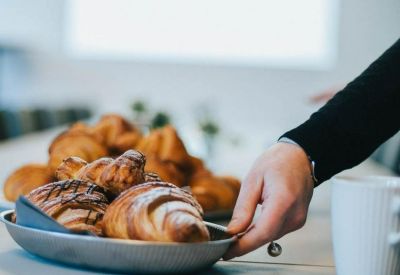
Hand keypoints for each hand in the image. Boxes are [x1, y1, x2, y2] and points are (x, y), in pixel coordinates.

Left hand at [223, 142, 313, 259]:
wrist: (299, 156)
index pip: (263, 232)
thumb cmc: (276, 162)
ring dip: (253, 237)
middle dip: (245, 243)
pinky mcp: (298, 220)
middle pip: (266, 237)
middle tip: (225, 244)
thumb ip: (243, 207)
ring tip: (236, 232)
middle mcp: (295, 213)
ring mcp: (299, 218)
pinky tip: (252, 225)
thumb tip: (233, 231)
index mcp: (283, 200)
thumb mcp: (253, 179)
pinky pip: (277, 231)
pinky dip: (263, 231)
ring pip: (271, 236)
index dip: (244, 245)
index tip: (227, 252)